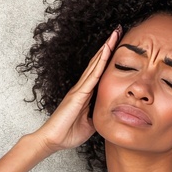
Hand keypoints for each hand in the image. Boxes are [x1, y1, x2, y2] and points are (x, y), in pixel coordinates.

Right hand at [32, 25, 121, 152]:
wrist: (53, 140)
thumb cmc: (68, 134)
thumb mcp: (90, 124)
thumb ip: (98, 115)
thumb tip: (110, 113)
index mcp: (85, 95)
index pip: (99, 72)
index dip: (108, 58)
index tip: (118, 46)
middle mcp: (81, 88)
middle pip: (97, 63)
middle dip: (108, 47)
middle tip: (118, 32)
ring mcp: (79, 89)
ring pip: (95, 65)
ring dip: (105, 49)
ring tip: (114, 35)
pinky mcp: (78, 94)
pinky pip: (92, 76)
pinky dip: (100, 63)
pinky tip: (106, 51)